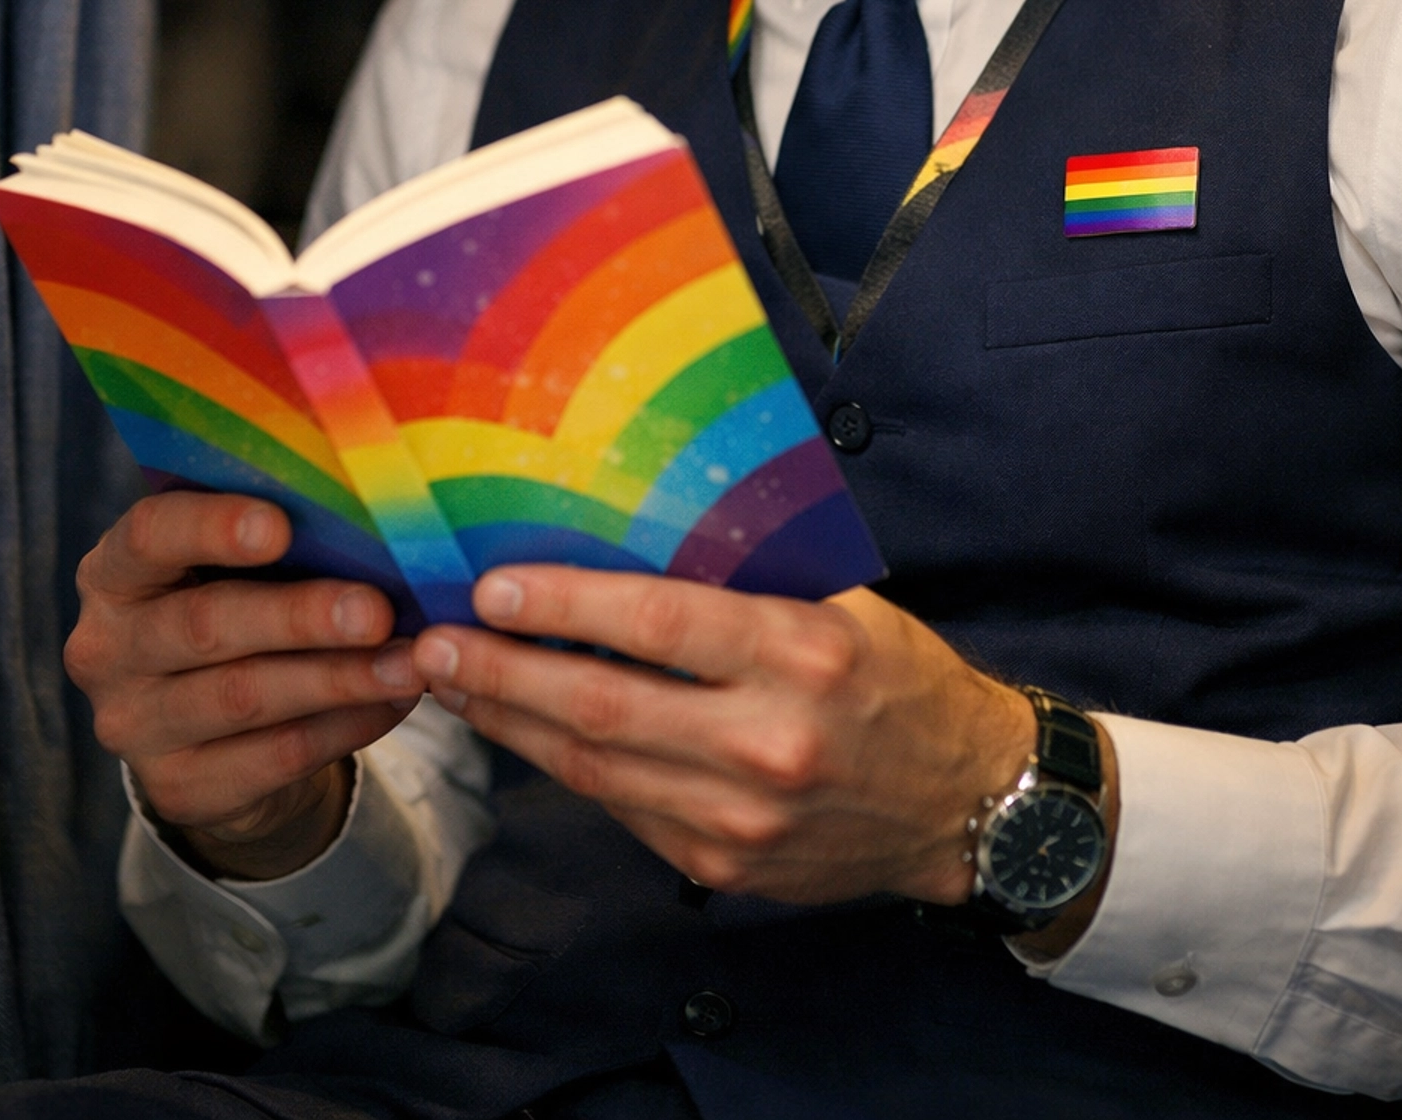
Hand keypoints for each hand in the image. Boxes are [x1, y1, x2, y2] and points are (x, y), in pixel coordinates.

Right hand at [65, 492, 425, 878]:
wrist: (216, 725)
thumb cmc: (239, 601)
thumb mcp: (238, 561)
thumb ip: (281, 530)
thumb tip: (378, 509)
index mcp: (117, 571)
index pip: (149, 536)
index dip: (212, 528)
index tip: (280, 526)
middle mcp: (107, 648)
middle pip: (205, 624)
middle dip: (299, 617)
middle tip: (376, 611)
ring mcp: (134, 726)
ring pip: (244, 697)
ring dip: (337, 678)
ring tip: (408, 662)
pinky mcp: (178, 788)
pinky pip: (273, 756)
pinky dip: (343, 726)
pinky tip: (393, 702)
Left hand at [412, 568, 1044, 908]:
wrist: (970, 801)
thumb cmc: (898, 676)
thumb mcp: (839, 602)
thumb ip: (743, 577)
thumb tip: (624, 531)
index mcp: (800, 654)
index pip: (656, 624)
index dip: (562, 607)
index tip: (491, 585)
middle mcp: (768, 743)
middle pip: (601, 709)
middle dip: (502, 672)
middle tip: (432, 640)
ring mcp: (741, 819)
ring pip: (594, 769)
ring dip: (511, 723)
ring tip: (453, 680)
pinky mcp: (723, 869)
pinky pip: (620, 809)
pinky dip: (562, 766)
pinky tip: (521, 729)